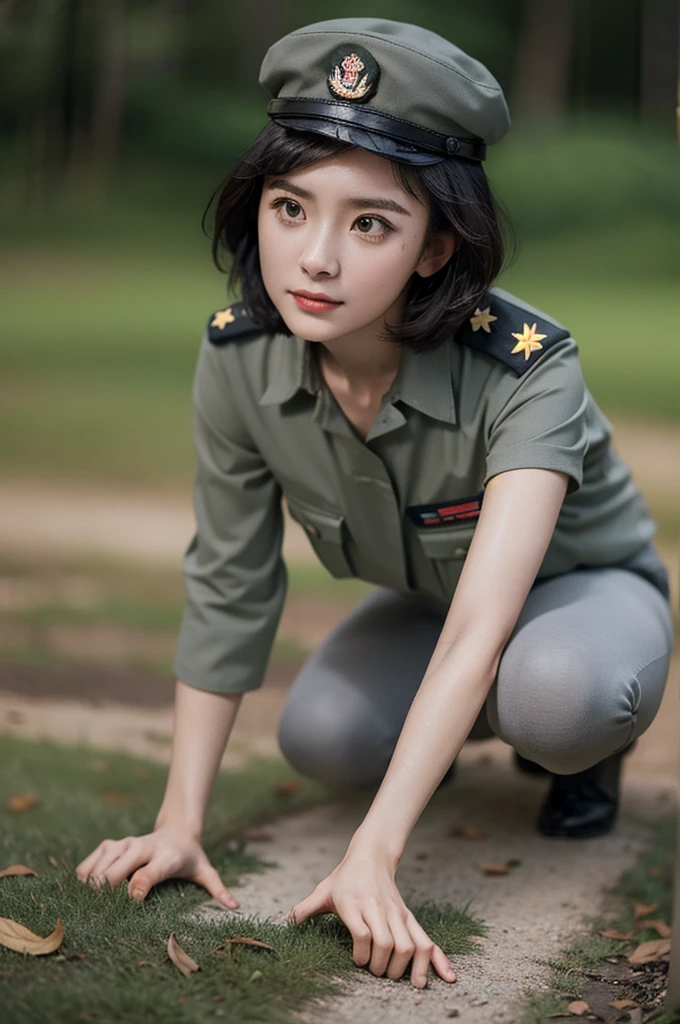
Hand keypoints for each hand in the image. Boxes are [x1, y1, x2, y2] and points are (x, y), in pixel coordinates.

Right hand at [75, 824, 238, 906]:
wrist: (177, 829)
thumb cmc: (190, 857)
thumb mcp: (205, 870)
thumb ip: (217, 888)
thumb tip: (235, 906)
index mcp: (166, 857)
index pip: (149, 873)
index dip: (138, 887)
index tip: (132, 901)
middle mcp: (142, 848)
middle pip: (117, 870)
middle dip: (107, 892)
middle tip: (101, 914)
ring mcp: (125, 844)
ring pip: (101, 863)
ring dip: (92, 885)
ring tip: (88, 906)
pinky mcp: (112, 844)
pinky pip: (91, 860)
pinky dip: (84, 876)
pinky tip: (83, 891)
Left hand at [287, 850, 455, 988]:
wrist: (371, 855)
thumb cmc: (345, 877)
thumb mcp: (323, 890)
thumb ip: (305, 908)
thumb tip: (284, 923)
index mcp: (356, 904)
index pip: (365, 934)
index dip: (362, 954)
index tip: (357, 961)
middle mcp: (379, 909)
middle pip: (389, 944)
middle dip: (383, 968)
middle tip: (376, 973)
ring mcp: (398, 914)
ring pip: (411, 944)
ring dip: (410, 968)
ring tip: (407, 983)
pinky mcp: (409, 918)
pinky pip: (427, 940)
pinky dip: (439, 960)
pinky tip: (446, 977)